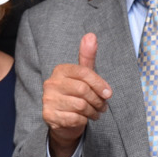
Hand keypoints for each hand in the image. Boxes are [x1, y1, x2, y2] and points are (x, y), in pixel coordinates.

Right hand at [43, 33, 112, 156]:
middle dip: (98, 100)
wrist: (64, 120)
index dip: (99, 84)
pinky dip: (84, 121)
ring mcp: (48, 99)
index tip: (109, 93)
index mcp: (60, 70)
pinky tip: (84, 119)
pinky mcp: (49, 115)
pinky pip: (74, 118)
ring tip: (96, 113)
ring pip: (80, 105)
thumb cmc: (76, 94)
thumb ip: (87, 56)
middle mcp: (51, 83)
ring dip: (93, 111)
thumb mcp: (84, 75)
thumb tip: (91, 35)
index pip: (84, 72)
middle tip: (103, 106)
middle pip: (83, 90)